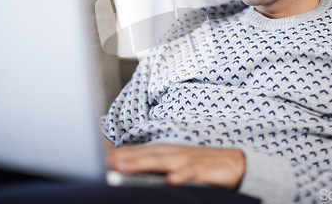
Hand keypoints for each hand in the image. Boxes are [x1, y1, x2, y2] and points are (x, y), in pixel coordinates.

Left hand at [106, 143, 244, 188]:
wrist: (234, 164)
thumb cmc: (199, 165)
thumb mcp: (173, 164)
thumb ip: (152, 166)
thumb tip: (125, 169)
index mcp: (164, 152)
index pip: (137, 151)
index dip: (117, 154)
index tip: (97, 157)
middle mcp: (173, 152)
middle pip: (145, 154)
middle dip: (124, 157)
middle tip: (104, 161)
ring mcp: (188, 160)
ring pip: (163, 161)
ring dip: (143, 163)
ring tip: (124, 167)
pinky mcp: (204, 169)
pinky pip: (192, 172)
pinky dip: (182, 175)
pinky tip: (171, 180)